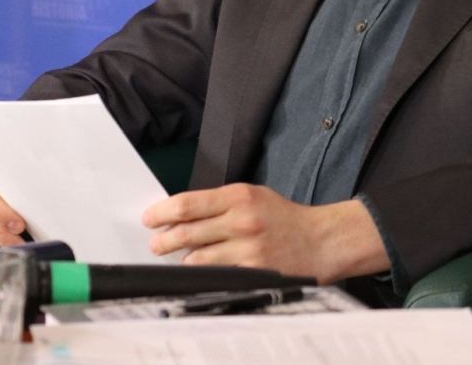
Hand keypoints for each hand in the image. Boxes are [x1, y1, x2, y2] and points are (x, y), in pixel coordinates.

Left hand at [141, 183, 388, 283]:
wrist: (322, 241)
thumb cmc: (284, 217)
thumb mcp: (252, 196)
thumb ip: (218, 203)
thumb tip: (181, 213)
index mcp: (239, 196)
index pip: (188, 204)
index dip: (162, 212)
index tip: (150, 218)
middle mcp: (242, 221)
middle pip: (188, 231)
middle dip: (164, 239)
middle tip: (155, 242)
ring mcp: (248, 249)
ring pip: (198, 257)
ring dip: (180, 258)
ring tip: (173, 257)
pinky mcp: (255, 272)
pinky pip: (218, 275)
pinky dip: (203, 273)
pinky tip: (196, 270)